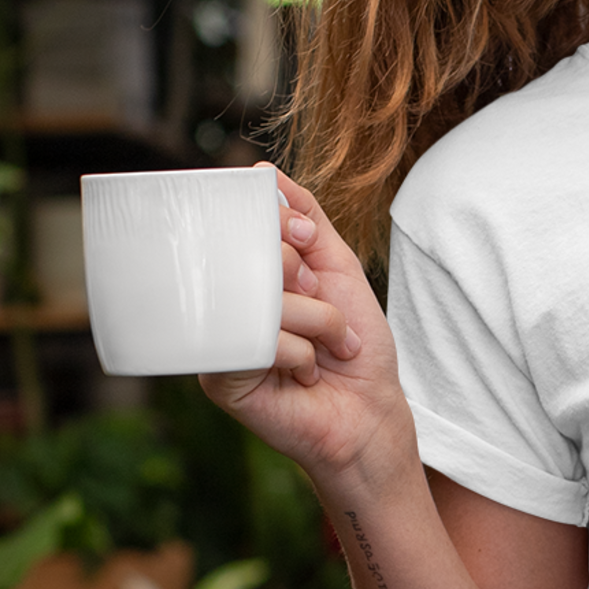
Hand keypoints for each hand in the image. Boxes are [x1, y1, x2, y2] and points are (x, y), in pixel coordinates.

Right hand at [199, 165, 413, 484]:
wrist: (370, 413)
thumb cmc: (356, 346)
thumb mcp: (340, 271)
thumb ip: (310, 223)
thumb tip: (265, 174)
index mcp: (249, 276)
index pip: (242, 226)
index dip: (277, 222)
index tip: (307, 239)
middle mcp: (227, 304)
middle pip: (248, 257)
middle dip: (302, 275)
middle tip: (322, 300)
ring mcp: (219, 339)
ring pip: (262, 299)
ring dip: (317, 320)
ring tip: (327, 346)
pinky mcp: (220, 377)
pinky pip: (260, 343)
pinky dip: (301, 355)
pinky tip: (305, 375)